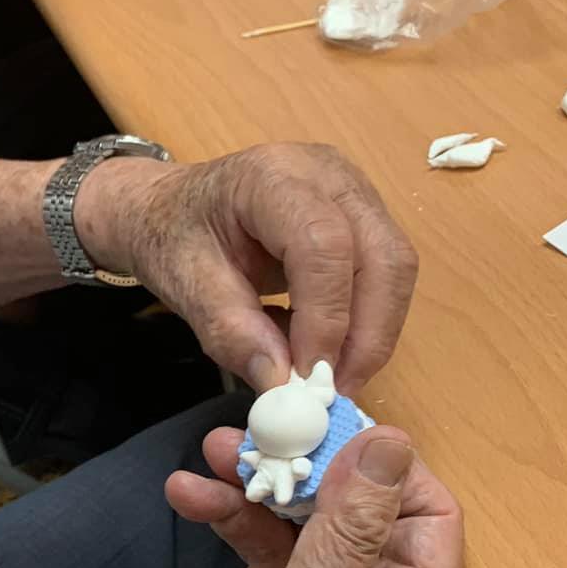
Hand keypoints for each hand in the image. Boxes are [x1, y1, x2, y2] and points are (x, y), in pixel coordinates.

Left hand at [75, 144, 416, 392]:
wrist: (171, 208)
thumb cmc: (172, 236)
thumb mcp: (182, 284)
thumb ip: (229, 331)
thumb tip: (281, 381)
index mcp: (272, 178)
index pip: (324, 245)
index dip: (326, 317)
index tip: (309, 377)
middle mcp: (328, 174)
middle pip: (383, 256)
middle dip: (367, 335)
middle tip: (335, 393)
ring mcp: (355, 191)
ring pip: (395, 269)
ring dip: (371, 334)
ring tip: (328, 378)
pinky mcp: (364, 216)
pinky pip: (385, 275)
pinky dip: (364, 321)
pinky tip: (323, 346)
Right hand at [146, 427, 461, 567]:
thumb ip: (351, 526)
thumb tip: (391, 442)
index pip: (426, 510)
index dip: (384, 463)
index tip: (330, 424)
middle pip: (356, 505)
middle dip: (305, 464)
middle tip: (259, 428)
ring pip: (300, 521)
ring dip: (255, 486)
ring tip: (211, 456)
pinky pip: (259, 546)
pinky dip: (226, 519)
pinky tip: (189, 499)